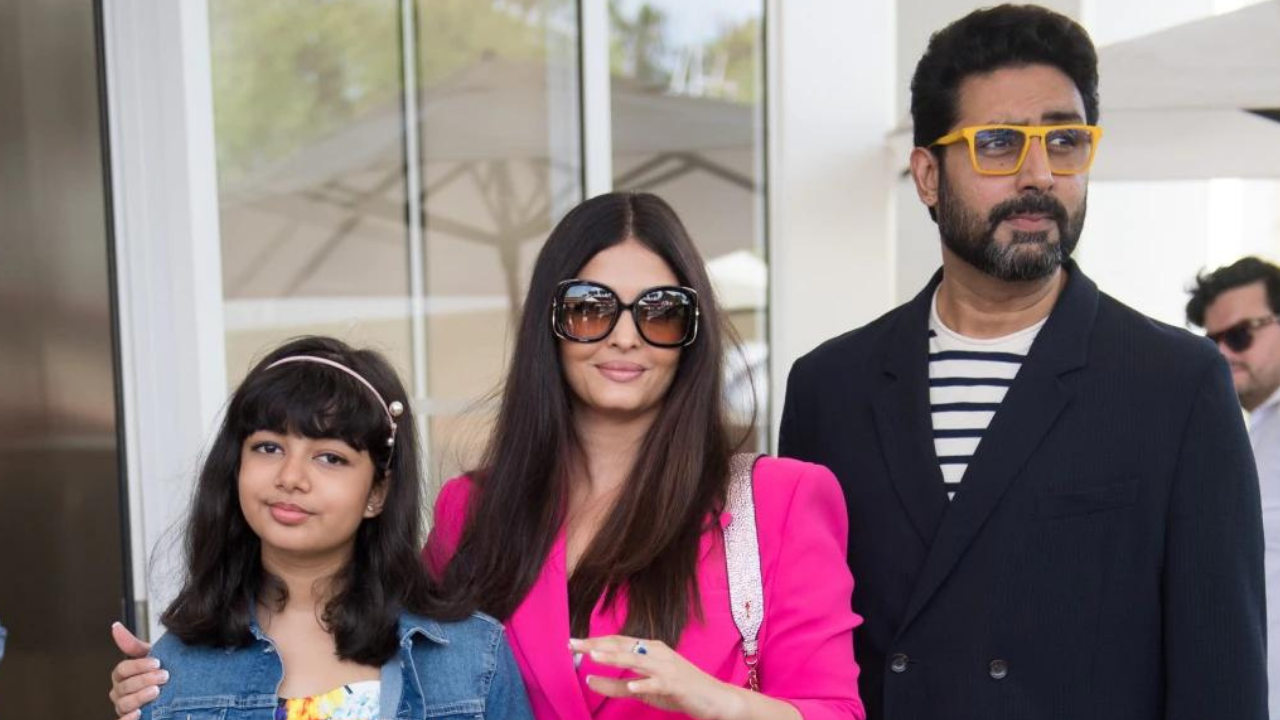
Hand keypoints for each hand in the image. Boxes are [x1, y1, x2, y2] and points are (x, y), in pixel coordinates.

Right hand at [108, 621, 165, 719]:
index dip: (138, 666)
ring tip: (157, 692)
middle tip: (164, 676)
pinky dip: (128, 719)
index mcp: (122, 676)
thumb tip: (115, 626)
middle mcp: (119, 692)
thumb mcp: (150, 656)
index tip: (157, 662)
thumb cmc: (159, 671)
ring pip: (123, 704)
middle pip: (124, 687)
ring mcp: (123, 707)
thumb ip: (132, 645)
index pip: (122, 670)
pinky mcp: (130, 718)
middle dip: (144, 680)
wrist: (174, 688)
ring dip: (140, 697)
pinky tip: (140, 713)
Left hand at [571, 635, 743, 719]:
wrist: (715, 698)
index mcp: (650, 649)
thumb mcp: (643, 689)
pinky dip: (644, 683)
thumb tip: (590, 681)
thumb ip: (617, 686)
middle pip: (623, 646)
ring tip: (595, 656)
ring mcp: (667, 668)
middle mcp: (657, 653)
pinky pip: (657, 683)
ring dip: (615, 658)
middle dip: (596, 645)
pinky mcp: (677, 684)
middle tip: (573, 644)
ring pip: (637, 660)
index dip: (595, 641)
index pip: (618, 642)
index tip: (573, 642)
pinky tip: (632, 685)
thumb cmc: (678, 691)